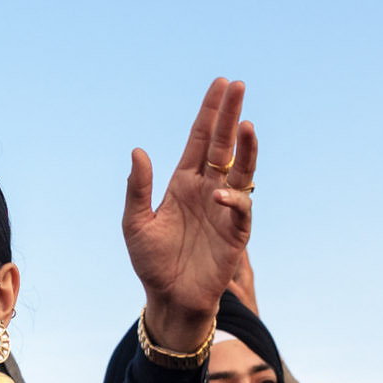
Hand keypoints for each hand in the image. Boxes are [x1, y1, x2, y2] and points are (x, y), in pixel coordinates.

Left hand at [123, 79, 255, 352]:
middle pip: (223, 145)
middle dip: (230, 115)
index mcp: (184, 182)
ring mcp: (224, 209)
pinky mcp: (235, 233)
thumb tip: (139, 151)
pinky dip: (233, 200)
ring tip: (247, 125)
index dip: (210, 112)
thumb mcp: (135, 223)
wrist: (169, 298)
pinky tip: (220, 195)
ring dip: (245, 149)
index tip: (221, 84)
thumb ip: (137, 188)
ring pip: (241, 171)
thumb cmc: (152, 262)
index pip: (200, 139)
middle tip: (238, 86)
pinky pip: (240, 210)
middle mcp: (208, 189)